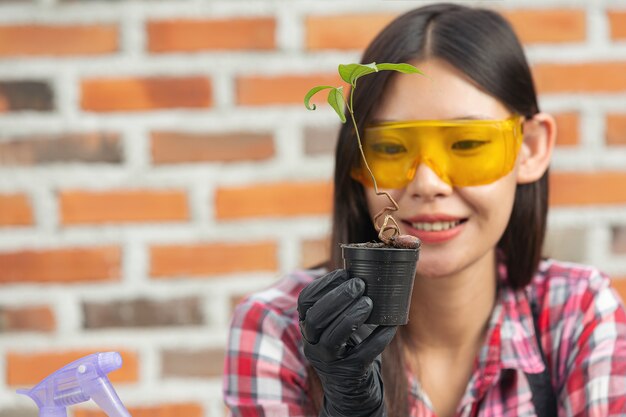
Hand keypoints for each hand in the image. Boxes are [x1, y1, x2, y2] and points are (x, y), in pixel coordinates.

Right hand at [297, 269, 396, 416]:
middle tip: (359, 285)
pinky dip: (378, 339)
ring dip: (351, 316)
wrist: (350, 389)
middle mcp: (312, 343)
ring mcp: (328, 361)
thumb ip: (344, 302)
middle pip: (315, 318)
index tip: (345, 272)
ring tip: (369, 302)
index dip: (323, 284)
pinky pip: (362, 355)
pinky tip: (390, 326)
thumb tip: (364, 271)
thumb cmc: (348, 346)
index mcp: (308, 326)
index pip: (305, 301)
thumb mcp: (338, 324)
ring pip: (332, 338)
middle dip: (337, 298)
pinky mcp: (348, 374)